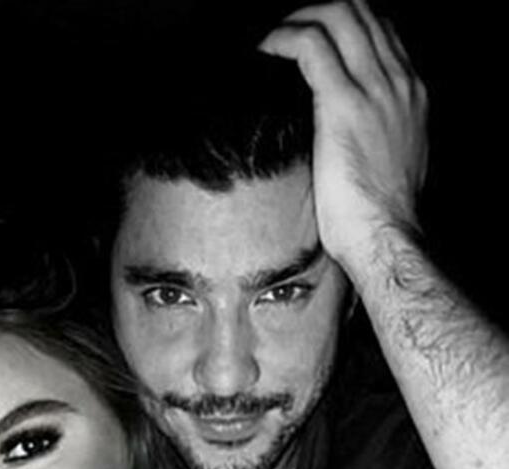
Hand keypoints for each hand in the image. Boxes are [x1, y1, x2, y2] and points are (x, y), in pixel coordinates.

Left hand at [260, 0, 427, 273]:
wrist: (387, 239)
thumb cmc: (379, 218)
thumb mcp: (390, 164)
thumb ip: (378, 135)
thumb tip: (345, 134)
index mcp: (412, 93)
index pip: (379, 28)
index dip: (340, 20)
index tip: (306, 31)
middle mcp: (399, 82)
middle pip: (359, 10)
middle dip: (316, 11)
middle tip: (281, 30)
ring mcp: (375, 90)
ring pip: (337, 16)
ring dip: (297, 19)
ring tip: (269, 39)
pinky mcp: (344, 106)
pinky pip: (310, 46)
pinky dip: (281, 39)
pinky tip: (262, 51)